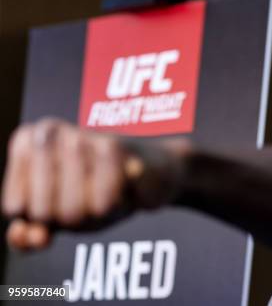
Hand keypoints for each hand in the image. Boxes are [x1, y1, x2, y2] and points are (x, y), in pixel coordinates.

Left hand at [1, 118, 187, 250]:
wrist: (155, 172)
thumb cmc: (101, 190)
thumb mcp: (61, 214)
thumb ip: (33, 233)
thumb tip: (31, 237)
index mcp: (28, 141)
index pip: (17, 207)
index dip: (43, 220)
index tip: (63, 202)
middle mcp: (51, 133)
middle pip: (45, 211)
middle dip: (71, 219)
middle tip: (91, 199)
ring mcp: (83, 137)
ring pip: (73, 211)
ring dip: (97, 214)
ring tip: (110, 192)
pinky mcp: (116, 148)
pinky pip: (103, 204)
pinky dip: (120, 207)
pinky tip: (130, 188)